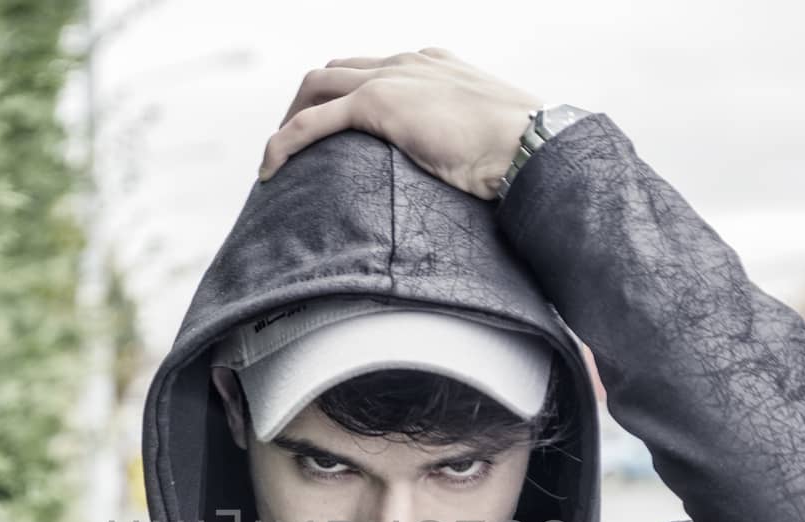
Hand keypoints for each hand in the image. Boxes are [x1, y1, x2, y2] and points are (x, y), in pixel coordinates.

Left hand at [256, 47, 544, 201]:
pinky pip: (312, 122)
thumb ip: (461, 142)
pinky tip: (271, 170)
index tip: (332, 134)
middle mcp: (408, 63)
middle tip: (293, 147)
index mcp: (432, 66)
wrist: (533, 145)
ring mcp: (392, 79)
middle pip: (335, 71)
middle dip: (306, 104)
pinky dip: (285, 143)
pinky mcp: (378, 104)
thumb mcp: (485, 139)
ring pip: (316, 88)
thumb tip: (462, 176)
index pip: (372, 70)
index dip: (343, 98)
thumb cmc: (522, 153)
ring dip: (289, 121)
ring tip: (277, 162)